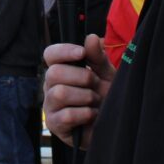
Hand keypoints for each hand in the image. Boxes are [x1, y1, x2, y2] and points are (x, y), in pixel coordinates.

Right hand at [43, 34, 114, 149]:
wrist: (114, 125)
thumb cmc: (106, 97)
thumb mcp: (106, 75)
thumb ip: (97, 58)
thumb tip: (91, 37)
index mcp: (60, 70)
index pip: (50, 54)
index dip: (63, 51)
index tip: (81, 54)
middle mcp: (50, 86)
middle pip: (54, 73)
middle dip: (82, 78)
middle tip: (95, 85)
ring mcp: (50, 106)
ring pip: (59, 93)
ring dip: (85, 97)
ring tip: (95, 102)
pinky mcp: (55, 125)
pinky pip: (66, 115)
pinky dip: (85, 114)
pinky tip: (92, 115)